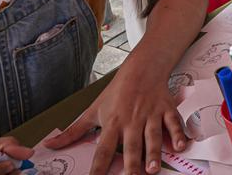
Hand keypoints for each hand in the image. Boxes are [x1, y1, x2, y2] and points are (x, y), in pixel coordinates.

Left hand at [46, 63, 185, 174]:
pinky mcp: (166, 109)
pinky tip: (181, 146)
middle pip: (131, 146)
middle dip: (132, 164)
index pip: (103, 150)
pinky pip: (173, 123)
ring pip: (153, 137)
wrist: (142, 68)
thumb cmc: (117, 91)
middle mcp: (132, 121)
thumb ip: (73, 132)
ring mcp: (150, 115)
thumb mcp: (93, 110)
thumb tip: (50, 145)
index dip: (98, 168)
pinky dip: (179, 134)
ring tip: (152, 169)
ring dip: (154, 153)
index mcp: (113, 123)